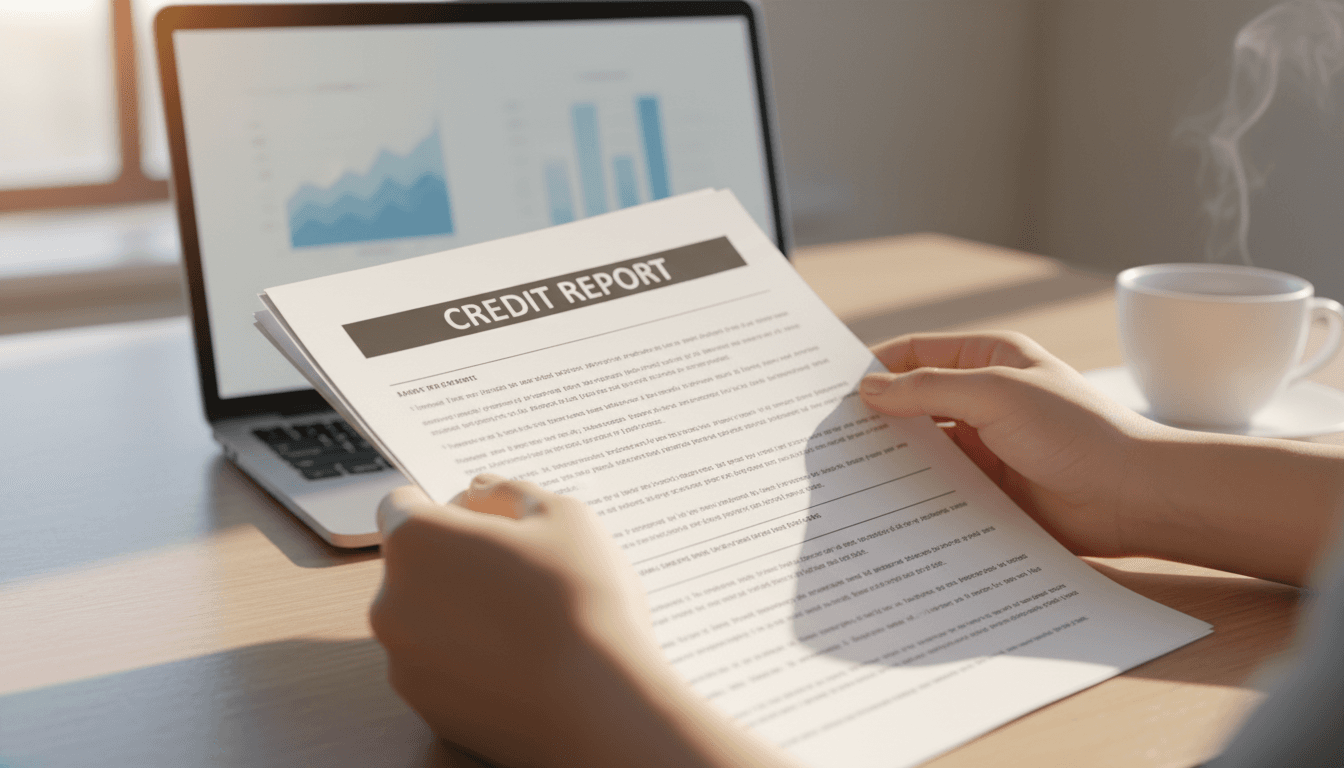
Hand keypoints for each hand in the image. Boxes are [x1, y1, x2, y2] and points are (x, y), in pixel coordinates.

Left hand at [370, 475, 799, 767]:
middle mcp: (392, 601)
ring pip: (426, 618)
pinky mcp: (425, 707)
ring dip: (462, 610)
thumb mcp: (563, 515)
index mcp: (417, 541)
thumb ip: (509, 491)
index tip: (483, 521)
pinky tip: (523, 660)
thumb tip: (481, 490)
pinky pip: (440, 666)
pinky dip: (470, 658)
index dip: (443, 507)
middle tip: (522, 569)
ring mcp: (404, 661)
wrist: (602, 709)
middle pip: (414, 564)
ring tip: (531, 620)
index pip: (401, 505)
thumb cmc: (583, 602)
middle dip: (456, 560)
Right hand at [859, 332, 1158, 557]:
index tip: (831, 389)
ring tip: (846, 473)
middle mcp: (984, 400)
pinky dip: (914, 492)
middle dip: (876, 416)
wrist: (1133, 498)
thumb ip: (930, 388)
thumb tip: (869, 389)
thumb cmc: (1079, 431)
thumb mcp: (998, 393)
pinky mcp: (989, 489)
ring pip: (923, 447)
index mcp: (989, 359)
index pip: (916, 353)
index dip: (875, 367)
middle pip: (914, 402)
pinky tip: (885, 503)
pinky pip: (940, 487)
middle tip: (829, 434)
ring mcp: (986, 446)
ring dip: (893, 458)